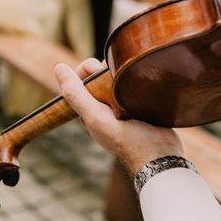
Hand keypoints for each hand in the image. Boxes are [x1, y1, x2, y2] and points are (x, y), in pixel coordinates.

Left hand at [55, 59, 183, 176]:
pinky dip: (135, 77)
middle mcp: (105, 107)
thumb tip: (59, 68)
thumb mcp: (96, 118)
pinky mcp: (141, 102)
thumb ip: (76, 96)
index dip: (85, 69)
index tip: (97, 68)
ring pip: (117, 76)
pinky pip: (134, 82)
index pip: (79, 81)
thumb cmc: (127, 140)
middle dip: (104, 69)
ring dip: (122, 71)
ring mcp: (124, 105)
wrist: (161, 153)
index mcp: (90, 111)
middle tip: (117, 75)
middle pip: (98, 75)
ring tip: (130, 78)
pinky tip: (140, 78)